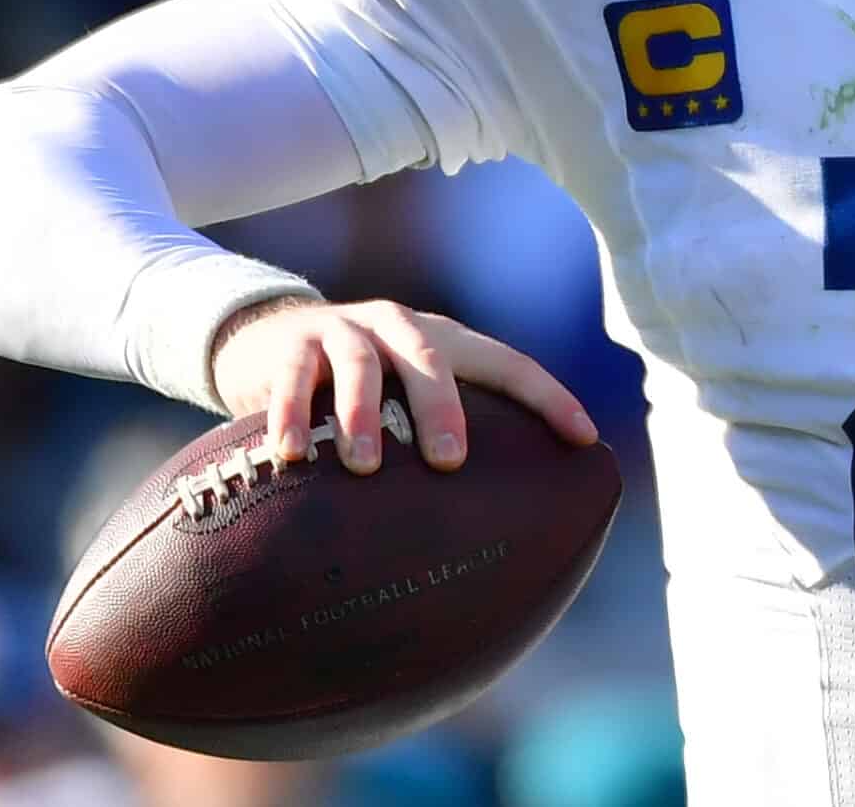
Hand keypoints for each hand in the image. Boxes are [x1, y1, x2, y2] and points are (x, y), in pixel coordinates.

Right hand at [210, 297, 595, 475]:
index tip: (585, 439)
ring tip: (364, 465)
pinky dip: (290, 414)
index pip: (508, 364)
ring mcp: (345, 331)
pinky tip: (290, 455)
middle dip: (442, 408)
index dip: (549, 398)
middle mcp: (400, 328)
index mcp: (445, 342)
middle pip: (431, 359)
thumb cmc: (360, 387)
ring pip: (361, 365)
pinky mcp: (293, 345)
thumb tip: (493, 527)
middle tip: (448, 461)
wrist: (269, 336)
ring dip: (362, 415)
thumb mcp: (406, 395)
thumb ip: (442, 437)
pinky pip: (294, 378)